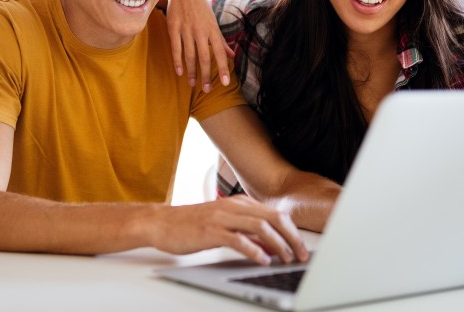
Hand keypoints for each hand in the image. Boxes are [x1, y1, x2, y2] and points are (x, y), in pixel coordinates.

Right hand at [148, 196, 308, 263]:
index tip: (301, 248)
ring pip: (260, 226)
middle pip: (274, 217)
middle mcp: (234, 206)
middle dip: (292, 238)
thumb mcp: (224, 224)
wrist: (162, 223)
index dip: (293, 231)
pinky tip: (262, 260)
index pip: (276, 213)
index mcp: (240, 203)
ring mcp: (222, 217)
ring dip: (278, 244)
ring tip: (286, 259)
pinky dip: (254, 250)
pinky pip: (238, 239)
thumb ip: (247, 232)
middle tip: (301, 255)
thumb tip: (272, 245)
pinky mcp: (210, 230)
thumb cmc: (192, 225)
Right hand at [165, 0, 233, 91]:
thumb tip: (232, 56)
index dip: (223, 68)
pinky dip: (177, 61)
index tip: (226, 83)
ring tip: (192, 84)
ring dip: (191, 71)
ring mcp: (186, 29)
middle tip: (207, 90)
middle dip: (206, 75)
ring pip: (189, 55)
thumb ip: (221, 41)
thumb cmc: (200, 8)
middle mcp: (200, 31)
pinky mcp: (173, 27)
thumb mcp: (213, 23)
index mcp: (212, 30)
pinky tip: (179, 72)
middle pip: (204, 57)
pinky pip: (176, 48)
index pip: (220, 52)